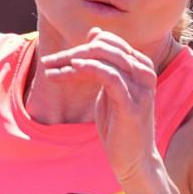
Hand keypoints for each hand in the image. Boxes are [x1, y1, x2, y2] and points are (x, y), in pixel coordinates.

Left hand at [39, 28, 161, 182]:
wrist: (134, 160)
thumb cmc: (119, 126)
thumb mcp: (109, 90)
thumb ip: (103, 64)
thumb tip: (94, 33)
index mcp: (140, 65)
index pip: (108, 42)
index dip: (79, 46)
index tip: (55, 59)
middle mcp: (144, 71)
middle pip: (104, 47)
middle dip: (72, 53)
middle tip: (48, 62)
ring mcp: (141, 86)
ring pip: (105, 58)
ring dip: (73, 61)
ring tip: (51, 69)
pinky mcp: (133, 103)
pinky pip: (109, 76)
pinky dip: (89, 69)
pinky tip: (71, 70)